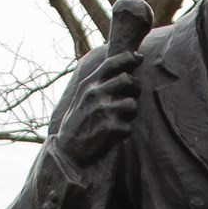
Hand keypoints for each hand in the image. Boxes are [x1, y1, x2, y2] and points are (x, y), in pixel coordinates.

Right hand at [54, 51, 142, 165]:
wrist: (68, 151)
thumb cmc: (78, 123)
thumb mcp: (81, 98)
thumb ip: (97, 83)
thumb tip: (121, 68)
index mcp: (88, 85)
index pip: (111, 63)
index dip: (129, 58)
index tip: (139, 57)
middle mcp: (95, 94)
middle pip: (128, 80)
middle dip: (136, 88)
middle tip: (133, 96)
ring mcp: (103, 110)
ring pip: (132, 104)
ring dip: (131, 114)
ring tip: (119, 120)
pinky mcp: (110, 127)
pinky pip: (129, 126)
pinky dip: (124, 132)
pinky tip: (112, 135)